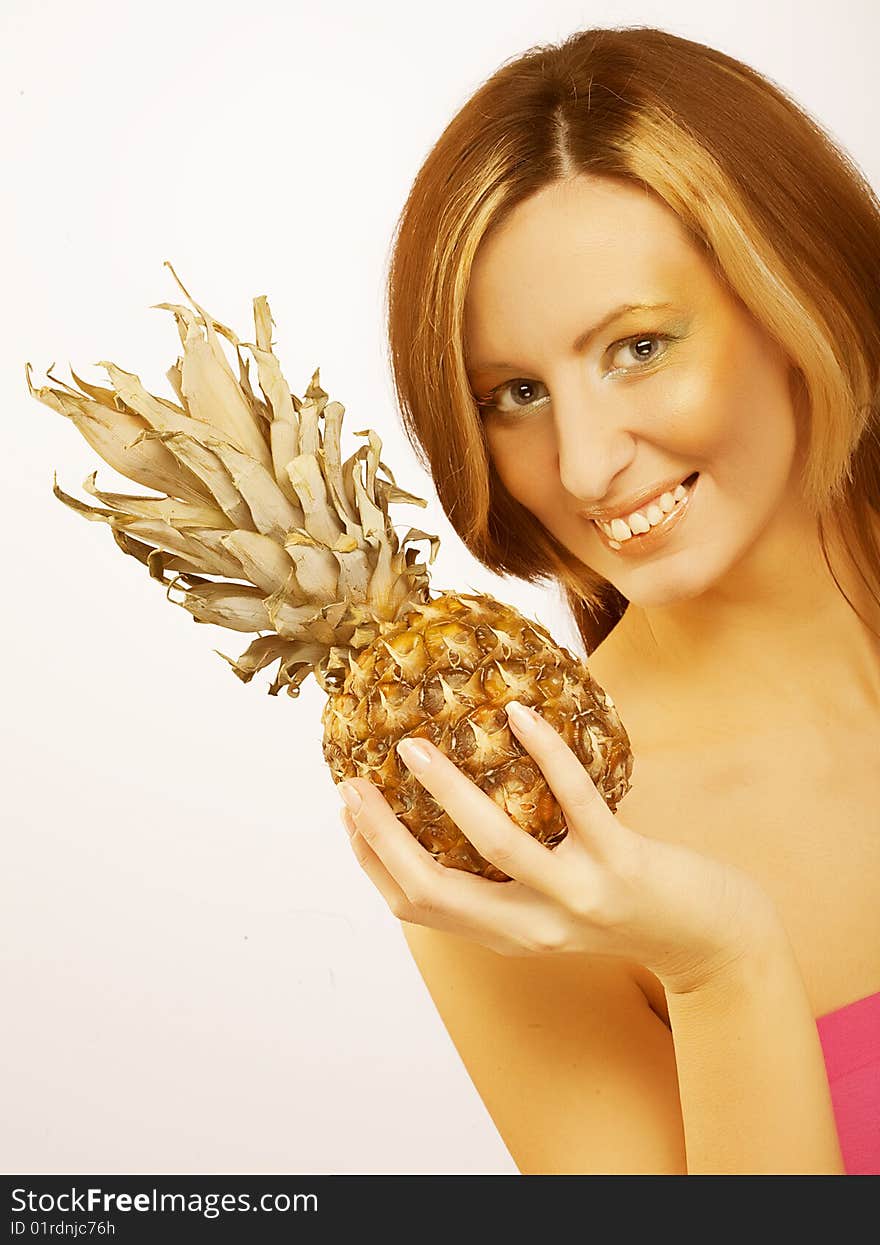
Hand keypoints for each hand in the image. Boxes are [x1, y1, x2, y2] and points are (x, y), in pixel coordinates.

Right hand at [337, 701, 778, 992]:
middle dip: (382, 836)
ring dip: (446, 792)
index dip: (373, 863)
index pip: (417, 907)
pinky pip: (575, 799)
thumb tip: (457, 809)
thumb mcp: (553, 907)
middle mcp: (533, 928)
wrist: (711, 940)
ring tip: (413, 747)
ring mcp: (577, 897)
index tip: (348, 814)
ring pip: (495, 845)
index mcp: (507, 934)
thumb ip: (507, 878)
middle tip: (352, 783)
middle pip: (434, 888)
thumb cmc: (623, 906)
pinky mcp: (621, 862)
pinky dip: (544, 751)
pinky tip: (518, 713)